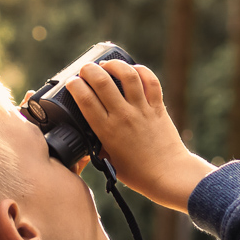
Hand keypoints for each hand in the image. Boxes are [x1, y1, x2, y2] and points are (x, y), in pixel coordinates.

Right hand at [66, 60, 213, 212]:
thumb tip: (87, 135)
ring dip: (114, 65)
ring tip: (107, 65)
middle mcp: (123, 116)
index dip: (74, 85)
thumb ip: (97, 145)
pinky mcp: (158, 107)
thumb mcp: (108, 161)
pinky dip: (141, 71)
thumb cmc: (138, 173)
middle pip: (102, 81)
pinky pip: (151, 81)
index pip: (85, 99)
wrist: (169, 175)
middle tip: (85, 70)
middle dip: (89, 69)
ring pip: (127, 75)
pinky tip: (133, 70)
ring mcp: (142, 109)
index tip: (71, 82)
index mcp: (107, 131)